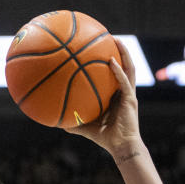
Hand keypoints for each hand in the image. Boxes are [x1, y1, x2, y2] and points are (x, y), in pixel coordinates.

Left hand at [67, 37, 141, 157]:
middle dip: (119, 49)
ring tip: (115, 39)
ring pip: (130, 68)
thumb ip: (72, 121)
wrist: (120, 147)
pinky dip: (118, 71)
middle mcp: (124, 91)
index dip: (110, 59)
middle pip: (124, 65)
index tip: (100, 47)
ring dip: (124, 53)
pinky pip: (124, 81)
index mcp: (116, 94)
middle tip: (108, 36)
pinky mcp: (131, 99)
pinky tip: (111, 61)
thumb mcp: (84, 127)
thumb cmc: (104, 138)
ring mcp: (129, 94)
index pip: (115, 73)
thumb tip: (53, 121)